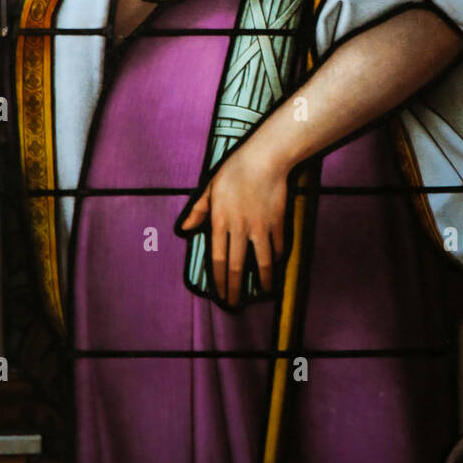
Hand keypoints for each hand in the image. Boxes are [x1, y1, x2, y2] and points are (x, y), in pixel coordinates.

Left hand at [179, 135, 289, 306]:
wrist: (265, 159)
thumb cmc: (235, 170)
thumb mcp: (210, 187)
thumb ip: (198, 210)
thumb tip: (184, 229)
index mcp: (220, 222)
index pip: (217, 259)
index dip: (219, 280)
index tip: (220, 294)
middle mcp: (239, 229)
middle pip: (236, 266)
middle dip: (235, 288)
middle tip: (235, 304)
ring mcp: (259, 227)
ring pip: (262, 262)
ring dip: (263, 280)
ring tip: (264, 292)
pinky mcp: (277, 223)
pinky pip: (277, 246)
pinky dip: (277, 257)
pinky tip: (275, 263)